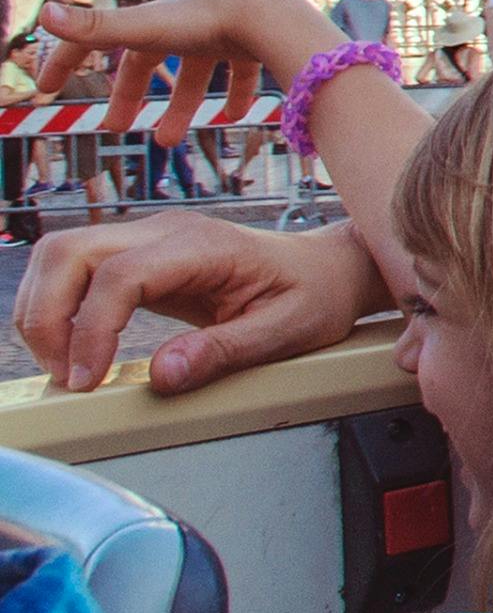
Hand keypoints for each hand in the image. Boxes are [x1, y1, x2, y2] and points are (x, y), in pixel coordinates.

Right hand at [12, 213, 386, 395]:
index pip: (118, 274)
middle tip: (66, 376)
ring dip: (44, 311)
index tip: (88, 380)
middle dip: (47, 316)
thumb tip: (162, 375)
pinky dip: (57, 308)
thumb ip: (224, 351)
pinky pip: (75, 270)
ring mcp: (148, 239)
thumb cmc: (315, 295)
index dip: (90, 329)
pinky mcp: (139, 257)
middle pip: (68, 251)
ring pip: (60, 255)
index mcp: (203, 245)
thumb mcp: (287, 331)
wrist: (328, 269)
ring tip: (67, 367)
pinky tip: (75, 350)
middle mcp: (166, 231)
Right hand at [32, 0, 346, 142]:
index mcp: (149, 22)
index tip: (45, 87)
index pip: (96, 37)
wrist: (268, 10)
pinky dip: (235, 94)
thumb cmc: (202, 20)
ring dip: (180, 107)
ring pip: (194, 72)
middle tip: (115, 128)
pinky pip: (241, 69)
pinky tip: (234, 116)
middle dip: (127, 95)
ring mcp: (219, 30)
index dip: (67, 60)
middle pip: (145, 62)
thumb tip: (44, 12)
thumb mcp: (142, 30)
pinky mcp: (252, 41)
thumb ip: (95, 28)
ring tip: (169, 143)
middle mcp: (182, 23)